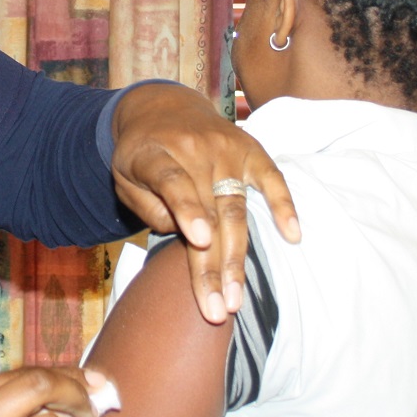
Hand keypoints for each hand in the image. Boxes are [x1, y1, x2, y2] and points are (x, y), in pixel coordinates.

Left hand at [109, 83, 299, 322]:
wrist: (162, 108)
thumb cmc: (142, 154)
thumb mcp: (123, 177)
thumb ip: (148, 206)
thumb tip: (188, 236)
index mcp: (155, 154)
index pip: (173, 182)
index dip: (187, 210)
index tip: (200, 240)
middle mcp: (194, 150)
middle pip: (209, 212)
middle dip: (212, 264)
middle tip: (216, 309)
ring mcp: (226, 149)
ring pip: (236, 209)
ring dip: (238, 258)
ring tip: (236, 298)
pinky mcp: (251, 151)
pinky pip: (272, 178)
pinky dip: (284, 205)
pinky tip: (293, 235)